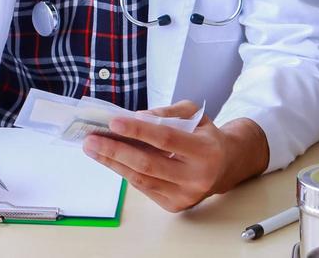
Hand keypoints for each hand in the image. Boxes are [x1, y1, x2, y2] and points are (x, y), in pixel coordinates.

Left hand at [81, 101, 268, 212]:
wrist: (227, 165)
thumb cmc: (205, 136)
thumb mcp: (193, 114)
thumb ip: (166, 113)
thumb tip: (137, 117)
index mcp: (205, 151)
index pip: (165, 139)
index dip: (138, 130)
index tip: (113, 121)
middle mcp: (197, 177)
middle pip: (148, 164)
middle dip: (115, 150)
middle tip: (91, 139)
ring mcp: (186, 195)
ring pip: (141, 179)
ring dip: (113, 162)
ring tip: (93, 148)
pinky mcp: (175, 205)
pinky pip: (144, 187)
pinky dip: (125, 171)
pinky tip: (111, 159)